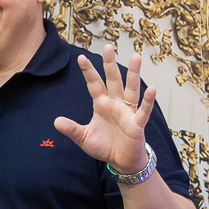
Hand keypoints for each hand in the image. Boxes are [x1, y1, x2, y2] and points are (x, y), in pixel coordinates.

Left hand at [53, 44, 154, 174]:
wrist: (121, 161)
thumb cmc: (105, 146)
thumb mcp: (84, 138)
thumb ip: (72, 129)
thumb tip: (56, 121)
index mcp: (102, 105)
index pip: (94, 85)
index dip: (89, 72)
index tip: (81, 58)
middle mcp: (116, 104)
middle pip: (113, 80)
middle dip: (110, 64)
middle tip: (108, 46)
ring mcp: (127, 112)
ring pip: (131, 89)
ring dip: (133, 73)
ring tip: (136, 56)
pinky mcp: (137, 124)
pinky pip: (143, 110)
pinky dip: (148, 101)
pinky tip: (152, 89)